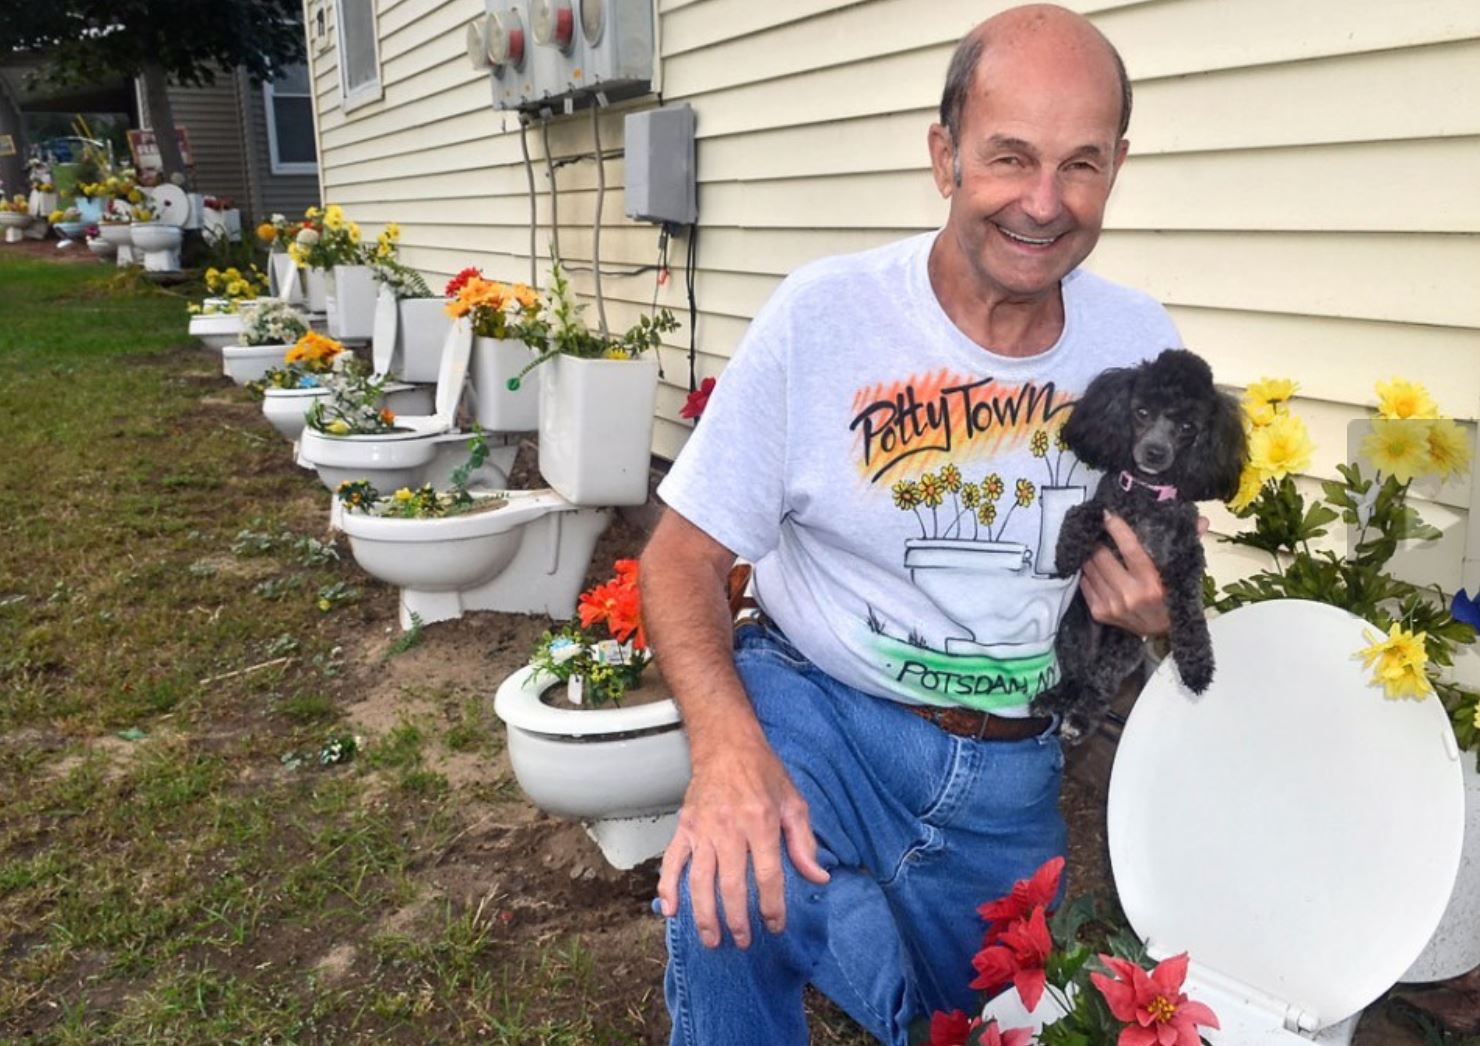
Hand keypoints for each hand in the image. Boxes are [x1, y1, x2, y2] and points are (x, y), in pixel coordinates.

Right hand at [657, 740, 829, 948]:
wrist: (726, 744)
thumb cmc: (763, 773)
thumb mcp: (794, 802)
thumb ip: (804, 843)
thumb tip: (818, 878)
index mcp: (761, 822)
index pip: (768, 875)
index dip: (773, 906)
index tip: (776, 925)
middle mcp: (730, 829)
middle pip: (732, 885)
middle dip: (738, 919)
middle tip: (744, 941)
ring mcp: (702, 829)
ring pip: (700, 880)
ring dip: (705, 914)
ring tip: (712, 939)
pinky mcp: (684, 827)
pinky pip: (672, 861)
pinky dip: (668, 887)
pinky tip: (670, 911)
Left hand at [1079, 511, 1209, 637]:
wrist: (1166, 631)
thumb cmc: (1175, 595)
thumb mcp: (1184, 572)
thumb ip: (1191, 543)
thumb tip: (1202, 519)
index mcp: (1152, 583)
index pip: (1130, 548)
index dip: (1116, 528)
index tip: (1107, 514)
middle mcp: (1130, 595)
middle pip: (1102, 557)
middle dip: (1097, 541)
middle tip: (1096, 531)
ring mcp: (1113, 605)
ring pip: (1090, 569)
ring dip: (1089, 555)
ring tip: (1092, 545)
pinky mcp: (1100, 613)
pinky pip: (1085, 584)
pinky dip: (1086, 572)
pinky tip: (1092, 565)